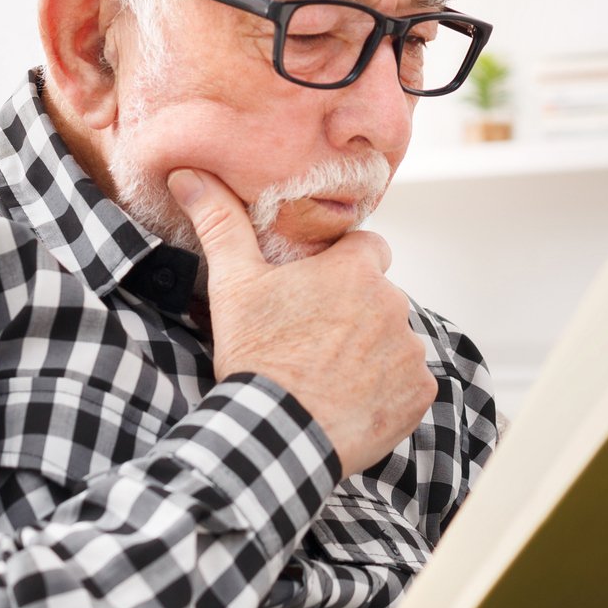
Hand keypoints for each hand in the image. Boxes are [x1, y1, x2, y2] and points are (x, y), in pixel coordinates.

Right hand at [168, 168, 434, 477]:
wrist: (275, 433)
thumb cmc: (255, 355)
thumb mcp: (233, 286)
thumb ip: (220, 224)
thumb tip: (188, 175)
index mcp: (355, 270)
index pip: (368, 249)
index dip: (344, 268)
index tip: (317, 293)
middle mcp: (394, 303)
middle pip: (381, 298)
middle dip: (357, 313)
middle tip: (316, 341)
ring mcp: (410, 350)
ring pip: (396, 340)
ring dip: (374, 352)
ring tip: (332, 376)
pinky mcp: (419, 393)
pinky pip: (411, 383)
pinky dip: (390, 391)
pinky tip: (353, 402)